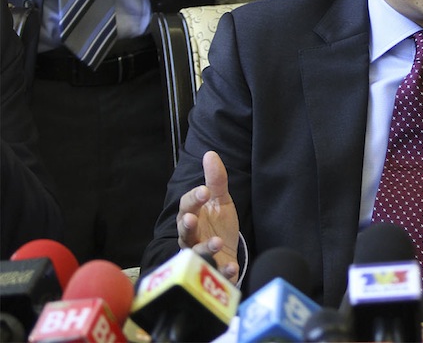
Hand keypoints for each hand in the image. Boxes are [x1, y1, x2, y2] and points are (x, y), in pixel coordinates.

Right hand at [177, 151, 240, 281]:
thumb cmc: (218, 225)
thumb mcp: (220, 201)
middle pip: (184, 232)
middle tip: (192, 219)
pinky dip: (223, 272)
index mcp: (192, 217)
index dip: (194, 199)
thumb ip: (216, 180)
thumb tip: (210, 153)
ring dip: (204, 249)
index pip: (187, 207)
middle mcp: (191, 238)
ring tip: (216, 243)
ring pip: (196, 254)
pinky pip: (215, 274)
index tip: (203, 191)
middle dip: (187, 226)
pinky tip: (231, 268)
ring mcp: (200, 257)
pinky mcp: (212, 273)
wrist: (227, 254)